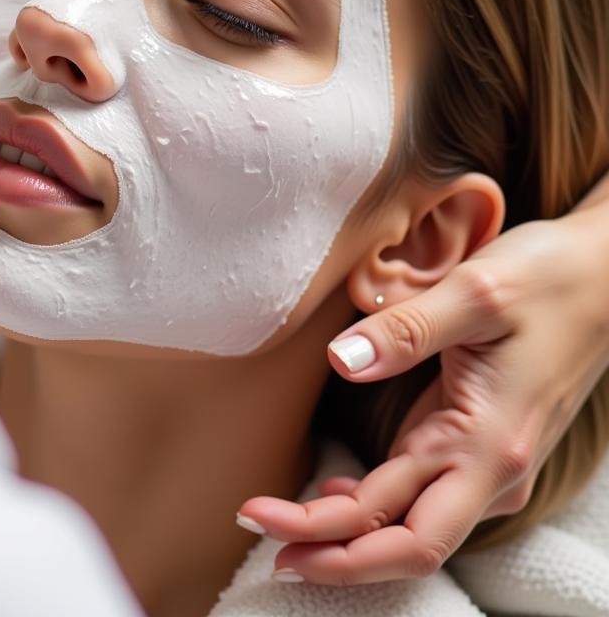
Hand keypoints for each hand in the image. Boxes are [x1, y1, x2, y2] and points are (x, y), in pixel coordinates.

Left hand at [238, 204, 608, 583]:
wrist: (606, 277)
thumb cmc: (549, 280)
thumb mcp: (476, 291)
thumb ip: (406, 329)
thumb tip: (340, 361)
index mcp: (488, 442)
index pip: (397, 525)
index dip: (324, 535)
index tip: (258, 518)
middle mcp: (492, 469)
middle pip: (402, 544)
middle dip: (327, 551)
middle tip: (255, 529)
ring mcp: (490, 462)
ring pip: (413, 525)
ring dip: (348, 531)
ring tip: (282, 519)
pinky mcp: (483, 443)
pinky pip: (425, 495)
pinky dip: (377, 506)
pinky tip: (338, 493)